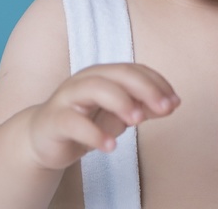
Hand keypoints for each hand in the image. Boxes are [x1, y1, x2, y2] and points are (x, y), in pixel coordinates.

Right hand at [25, 63, 178, 171]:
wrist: (42, 140)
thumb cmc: (85, 123)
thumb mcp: (118, 117)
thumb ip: (142, 108)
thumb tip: (171, 104)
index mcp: (103, 75)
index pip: (134, 70)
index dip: (157, 83)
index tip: (175, 102)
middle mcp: (85, 80)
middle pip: (118, 74)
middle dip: (145, 89)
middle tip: (165, 108)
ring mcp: (67, 97)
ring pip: (94, 88)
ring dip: (120, 101)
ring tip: (138, 121)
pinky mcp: (54, 120)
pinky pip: (73, 122)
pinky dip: (93, 134)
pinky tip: (110, 146)